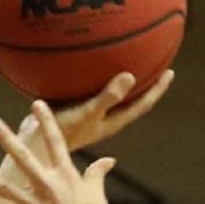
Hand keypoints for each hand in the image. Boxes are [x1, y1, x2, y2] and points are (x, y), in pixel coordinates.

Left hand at [0, 101, 118, 203]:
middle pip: (24, 159)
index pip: (56, 144)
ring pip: (4, 189)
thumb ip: (97, 175)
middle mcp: (49, 189)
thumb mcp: (97, 197)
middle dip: (6, 139)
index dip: (46, 123)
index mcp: (67, 178)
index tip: (36, 104)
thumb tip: (108, 160)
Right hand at [39, 69, 174, 152]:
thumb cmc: (62, 132)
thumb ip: (107, 97)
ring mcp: (91, 115)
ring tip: (126, 57)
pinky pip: (91, 89)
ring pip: (112, 94)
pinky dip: (95, 76)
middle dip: (145, 81)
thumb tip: (130, 76)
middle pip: (132, 98)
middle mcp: (106, 118)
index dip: (158, 89)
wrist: (34, 146)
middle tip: (156, 60)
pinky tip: (85, 61)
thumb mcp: (86, 113)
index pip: (143, 103)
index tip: (170, 72)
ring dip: (120, 79)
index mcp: (114, 121)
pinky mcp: (75, 109)